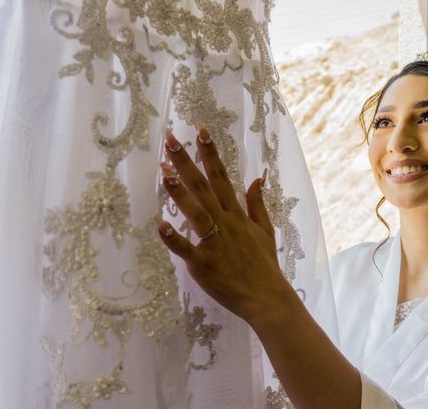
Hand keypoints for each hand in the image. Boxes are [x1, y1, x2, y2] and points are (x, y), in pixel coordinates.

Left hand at [155, 126, 289, 322]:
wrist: (267, 297)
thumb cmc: (264, 265)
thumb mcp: (265, 230)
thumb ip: (257, 204)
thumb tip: (256, 178)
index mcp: (237, 214)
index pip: (222, 176)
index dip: (210, 153)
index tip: (200, 130)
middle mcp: (225, 223)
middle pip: (204, 187)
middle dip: (187, 162)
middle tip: (170, 140)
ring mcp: (214, 243)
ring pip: (195, 212)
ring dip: (180, 192)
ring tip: (164, 171)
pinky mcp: (204, 264)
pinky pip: (186, 249)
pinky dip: (173, 238)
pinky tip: (159, 225)